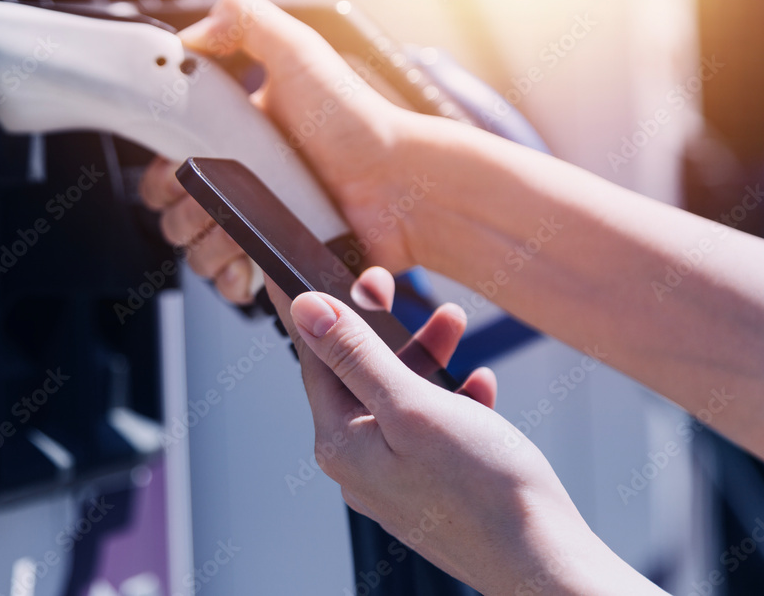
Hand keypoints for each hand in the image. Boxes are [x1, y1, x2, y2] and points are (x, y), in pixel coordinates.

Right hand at [139, 0, 452, 302]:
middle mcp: (241, 179)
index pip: (167, 162)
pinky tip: (248, 262)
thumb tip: (192, 36)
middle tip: (217, 199)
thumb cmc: (357, 124)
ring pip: (196, 249)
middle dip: (184, 213)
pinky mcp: (276, 256)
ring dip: (206, 247)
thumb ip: (244, 21)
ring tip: (240, 230)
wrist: (399, 187)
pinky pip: (231, 279)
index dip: (163, 172)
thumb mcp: (298, 52)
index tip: (180, 169)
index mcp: (234, 134)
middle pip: (174, 212)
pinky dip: (230, 278)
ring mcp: (257, 221)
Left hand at [267, 268, 665, 594]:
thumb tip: (306, 311)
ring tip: (453, 323)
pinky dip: (451, 400)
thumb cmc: (483, 491)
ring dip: (423, 358)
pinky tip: (481, 386)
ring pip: (398, 399)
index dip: (310, 309)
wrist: (544, 563)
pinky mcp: (430, 488)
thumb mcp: (412, 406)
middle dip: (384, 328)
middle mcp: (359, 465)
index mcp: (342, 444)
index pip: (312, 359)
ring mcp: (394, 479)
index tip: (290, 271)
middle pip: (358, 376)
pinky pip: (430, 430)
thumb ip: (355, 356)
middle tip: (392, 284)